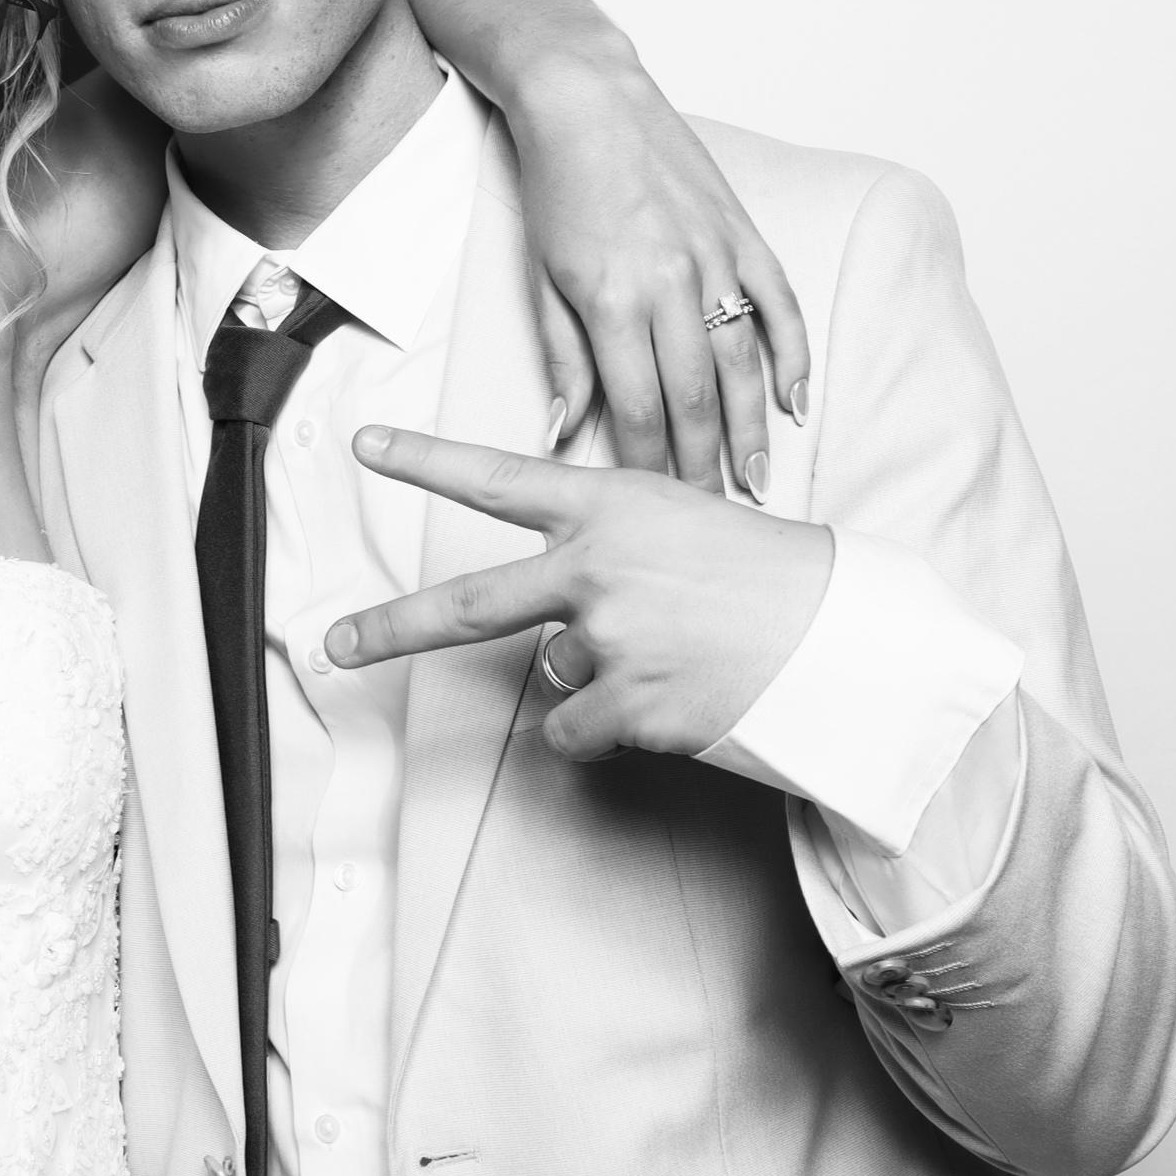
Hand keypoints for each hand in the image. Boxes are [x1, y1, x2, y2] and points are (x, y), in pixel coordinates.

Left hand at [326, 426, 833, 760]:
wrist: (842, 638)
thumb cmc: (767, 574)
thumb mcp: (682, 521)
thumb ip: (603, 550)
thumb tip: (549, 627)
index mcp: (609, 506)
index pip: (497, 478)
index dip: (425, 460)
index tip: (366, 444)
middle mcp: (595, 569)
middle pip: (467, 605)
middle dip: (389, 629)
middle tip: (333, 644)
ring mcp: (610, 640)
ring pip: (553, 671)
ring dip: (595, 671)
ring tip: (672, 655)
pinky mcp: (631, 706)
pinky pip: (577, 730)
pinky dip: (607, 727)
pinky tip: (668, 700)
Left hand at [514, 72, 809, 499]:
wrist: (587, 99)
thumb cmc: (555, 188)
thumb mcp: (540, 279)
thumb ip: (561, 359)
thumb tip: (562, 435)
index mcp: (613, 300)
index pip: (640, 408)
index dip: (651, 469)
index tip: (655, 513)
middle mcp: (672, 282)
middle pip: (698, 398)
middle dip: (706, 466)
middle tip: (715, 521)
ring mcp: (715, 256)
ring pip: (743, 363)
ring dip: (752, 429)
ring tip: (758, 482)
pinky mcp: (742, 232)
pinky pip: (779, 305)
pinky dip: (793, 357)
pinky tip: (799, 404)